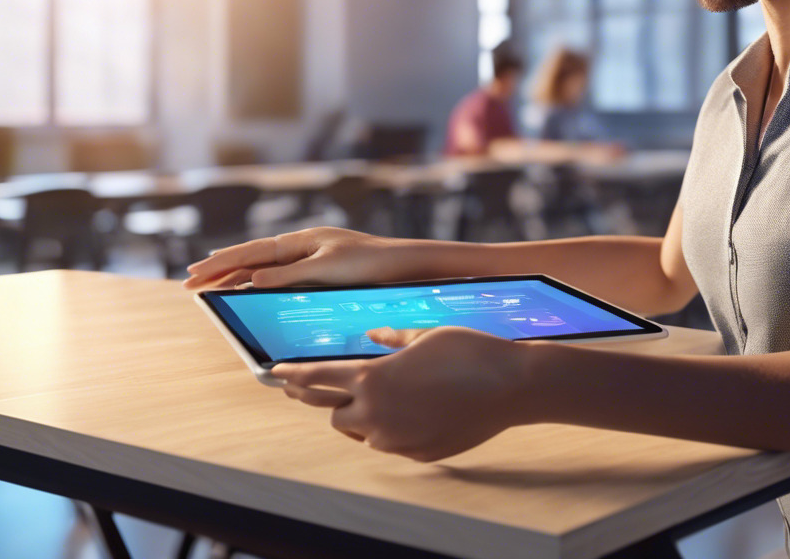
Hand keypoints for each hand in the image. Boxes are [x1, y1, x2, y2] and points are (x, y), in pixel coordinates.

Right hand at [182, 227, 413, 290]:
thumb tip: (253, 279)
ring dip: (235, 274)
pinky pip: (279, 274)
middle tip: (189, 283)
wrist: (401, 264)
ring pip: (263, 266)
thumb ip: (289, 275)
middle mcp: (301, 245)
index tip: (195, 274)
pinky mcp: (319, 269)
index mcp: (300, 241)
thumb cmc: (369, 264)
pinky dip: (257, 279)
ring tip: (208, 282)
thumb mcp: (327, 270)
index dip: (221, 264)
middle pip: (252, 258)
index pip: (251, 253)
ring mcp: (309, 256)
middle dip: (219, 269)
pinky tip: (248, 285)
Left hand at [272, 326, 531, 461]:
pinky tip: (416, 411)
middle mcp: (377, 414)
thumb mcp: (425, 335)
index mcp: (371, 379)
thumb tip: (374, 338)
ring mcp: (397, 439)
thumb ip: (392, 341)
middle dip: (333, 401)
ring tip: (387, 397)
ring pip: (364, 433)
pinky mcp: (419, 454)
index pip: (317, 380)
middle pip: (334, 416)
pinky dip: (396, 429)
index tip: (277, 375)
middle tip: (329, 388)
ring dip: (366, 418)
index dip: (293, 377)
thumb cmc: (469, 352)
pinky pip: (394, 443)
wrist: (512, 387)